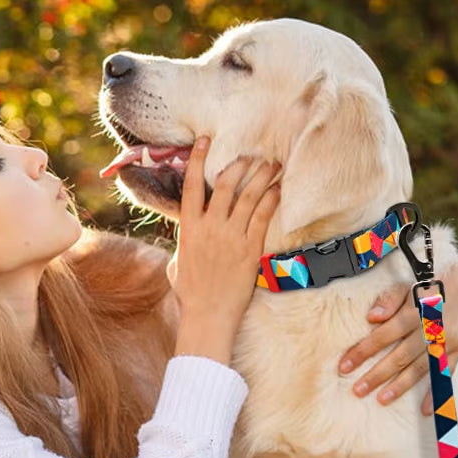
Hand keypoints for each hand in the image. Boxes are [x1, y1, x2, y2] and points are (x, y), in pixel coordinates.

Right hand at [171, 136, 280, 363]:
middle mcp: (210, 228)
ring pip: (248, 195)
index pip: (190, 186)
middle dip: (239, 164)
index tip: (205, 140)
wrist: (208, 316)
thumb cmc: (191, 295)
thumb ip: (184, 244)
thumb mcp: (178, 265)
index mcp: (189, 229)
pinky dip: (272, 199)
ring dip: (261, 176)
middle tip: (252, 153)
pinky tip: (279, 189)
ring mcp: (231, 237)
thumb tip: (184, 239)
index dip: (197, 160)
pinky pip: (263, 216)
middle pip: (224, 184)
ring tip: (272, 164)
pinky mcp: (250, 249)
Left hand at [337, 255, 457, 414]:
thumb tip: (372, 317)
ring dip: (401, 385)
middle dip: (378, 374)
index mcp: (417, 310)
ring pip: (421, 367)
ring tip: (381, 399)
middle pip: (402, 355)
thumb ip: (390, 298)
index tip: (345, 366)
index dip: (364, 350)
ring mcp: (448, 340)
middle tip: (358, 390)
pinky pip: (446, 373)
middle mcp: (433, 327)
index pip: (385, 333)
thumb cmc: (426, 285)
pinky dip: (436, 392)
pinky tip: (424, 410)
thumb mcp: (407, 284)